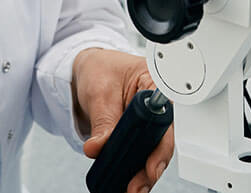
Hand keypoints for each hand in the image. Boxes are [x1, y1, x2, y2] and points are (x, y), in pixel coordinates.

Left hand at [74, 49, 174, 192]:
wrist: (87, 70)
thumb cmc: (99, 70)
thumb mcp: (99, 93)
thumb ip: (102, 121)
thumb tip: (97, 148)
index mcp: (154, 85)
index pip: (164, 119)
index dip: (160, 146)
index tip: (150, 166)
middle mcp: (156, 105)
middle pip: (161, 140)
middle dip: (151, 166)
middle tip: (137, 186)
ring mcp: (148, 121)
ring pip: (152, 151)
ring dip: (143, 173)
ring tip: (132, 190)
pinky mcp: (137, 133)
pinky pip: (139, 153)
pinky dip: (133, 168)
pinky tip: (127, 182)